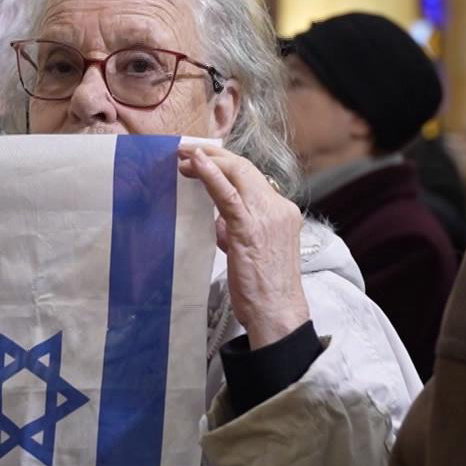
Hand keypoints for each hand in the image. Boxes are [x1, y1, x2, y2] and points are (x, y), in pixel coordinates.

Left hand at [178, 143, 309, 348]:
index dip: (226, 164)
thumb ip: (237, 231)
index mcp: (282, 212)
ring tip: (183, 156)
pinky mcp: (250, 228)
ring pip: (237, 174)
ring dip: (207, 160)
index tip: (203, 160)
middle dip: (214, 155)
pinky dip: (211, 174)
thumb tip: (219, 221)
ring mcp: (267, 216)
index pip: (252, 177)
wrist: (277, 314)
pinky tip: (196, 163)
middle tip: (186, 151)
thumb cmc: (264, 289)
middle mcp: (278, 208)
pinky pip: (228, 194)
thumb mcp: (252, 252)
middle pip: (245, 169)